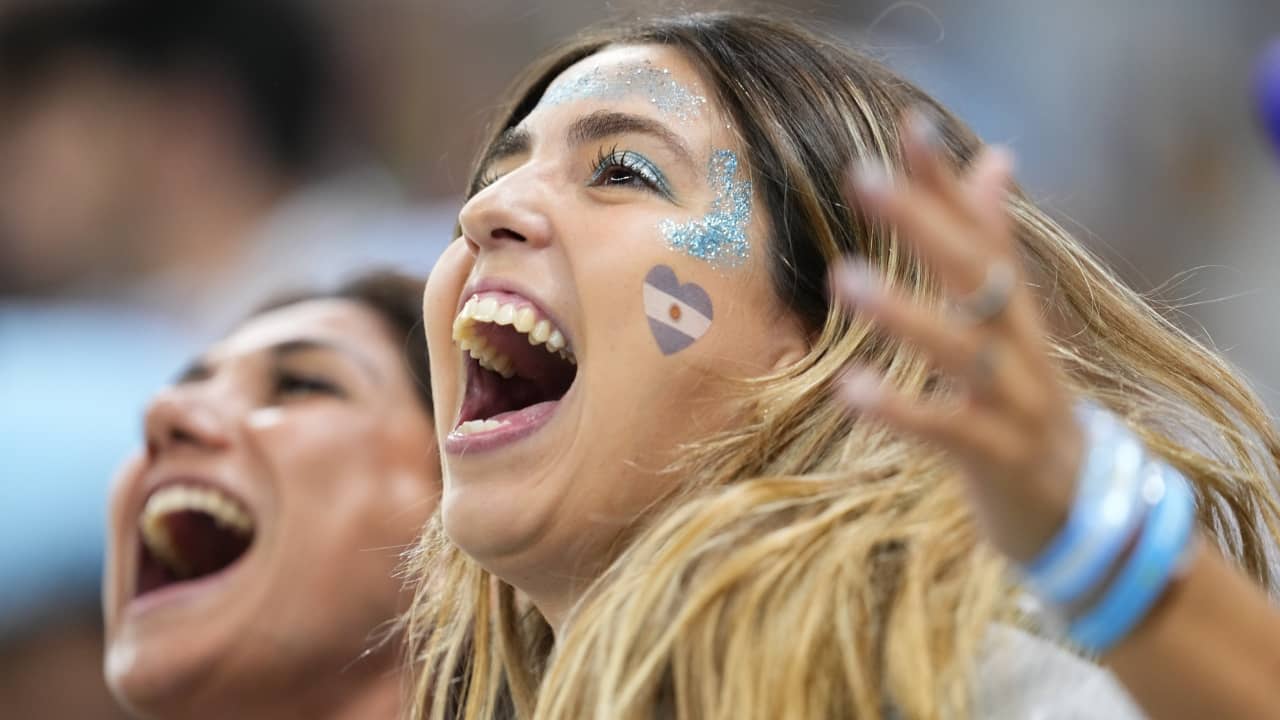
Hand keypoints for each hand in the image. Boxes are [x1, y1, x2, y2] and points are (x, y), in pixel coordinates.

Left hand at [831, 114, 1081, 562]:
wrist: (1076, 508)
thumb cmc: (1021, 403)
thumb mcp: (1010, 323)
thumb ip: (993, 244)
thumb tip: (996, 156)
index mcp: (1014, 309)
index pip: (983, 231)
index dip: (948, 181)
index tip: (909, 125)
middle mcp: (1020, 343)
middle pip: (976, 273)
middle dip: (922, 222)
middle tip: (862, 176)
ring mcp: (1014, 400)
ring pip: (963, 349)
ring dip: (904, 311)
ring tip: (844, 278)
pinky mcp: (999, 457)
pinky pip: (948, 430)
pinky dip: (901, 410)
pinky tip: (850, 389)